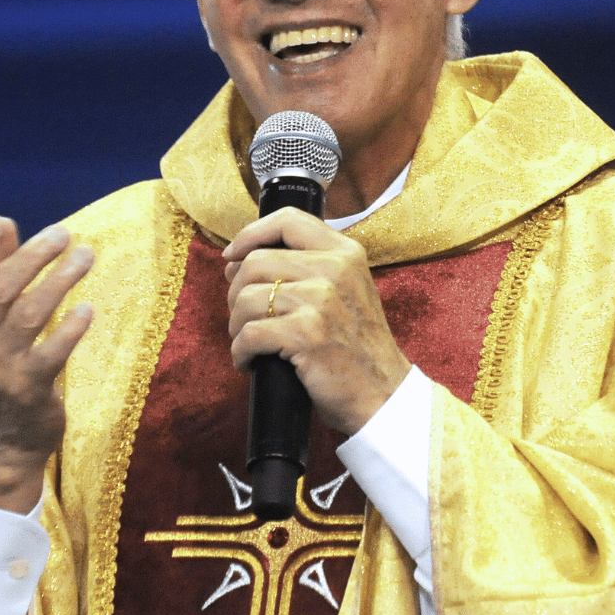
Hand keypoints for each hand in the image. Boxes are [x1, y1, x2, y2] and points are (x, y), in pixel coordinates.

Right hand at [0, 216, 94, 512]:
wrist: (1, 441)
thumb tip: (6, 227)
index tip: (3, 222)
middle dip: (32, 255)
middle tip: (63, 234)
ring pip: (28, 314)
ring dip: (59, 279)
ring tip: (85, 256)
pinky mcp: (30, 390)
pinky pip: (51, 353)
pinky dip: (71, 327)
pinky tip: (88, 309)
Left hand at [222, 207, 409, 434]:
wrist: (382, 394)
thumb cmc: (355, 346)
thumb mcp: (347, 290)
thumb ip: (308, 267)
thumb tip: (238, 260)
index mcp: (346, 253)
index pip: (288, 220)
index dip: (250, 234)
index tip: (232, 255)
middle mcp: (336, 269)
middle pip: (255, 261)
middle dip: (235, 292)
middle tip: (243, 317)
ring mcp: (322, 301)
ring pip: (246, 298)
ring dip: (236, 326)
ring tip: (249, 343)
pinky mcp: (307, 334)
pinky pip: (249, 334)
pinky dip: (240, 352)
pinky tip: (250, 362)